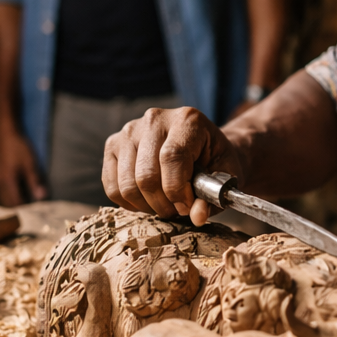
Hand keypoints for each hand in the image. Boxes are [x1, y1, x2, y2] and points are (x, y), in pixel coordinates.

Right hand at [0, 120, 46, 205]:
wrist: (5, 133)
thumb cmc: (19, 147)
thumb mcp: (30, 163)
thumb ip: (34, 181)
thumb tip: (41, 197)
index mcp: (7, 181)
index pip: (16, 202)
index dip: (26, 209)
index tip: (37, 211)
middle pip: (8, 203)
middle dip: (20, 207)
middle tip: (34, 209)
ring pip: (4, 197)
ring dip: (15, 201)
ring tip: (29, 201)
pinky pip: (2, 190)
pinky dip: (11, 194)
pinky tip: (20, 191)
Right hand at [103, 106, 244, 224]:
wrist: (201, 145)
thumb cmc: (214, 160)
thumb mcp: (224, 176)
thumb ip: (212, 198)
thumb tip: (197, 217)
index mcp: (187, 120)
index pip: (172, 157)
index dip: (178, 191)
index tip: (187, 207)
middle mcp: (154, 119)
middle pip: (146, 175)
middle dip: (163, 203)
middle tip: (177, 210)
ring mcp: (129, 131)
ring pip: (127, 184)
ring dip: (147, 206)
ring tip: (164, 205)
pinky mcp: (112, 144)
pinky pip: (112, 186)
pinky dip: (129, 203)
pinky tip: (148, 201)